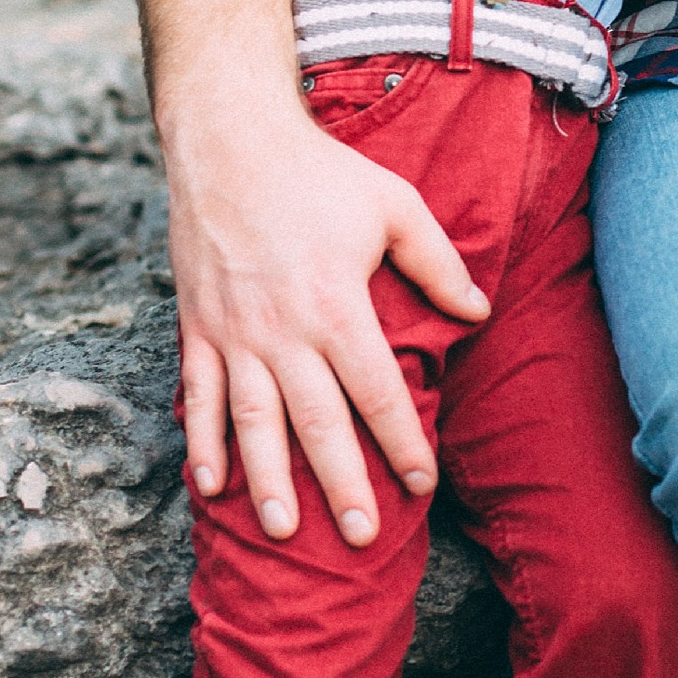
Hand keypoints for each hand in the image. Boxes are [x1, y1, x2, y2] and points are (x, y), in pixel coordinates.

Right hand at [168, 105, 487, 544]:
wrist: (229, 141)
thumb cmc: (320, 172)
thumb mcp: (395, 205)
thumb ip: (438, 263)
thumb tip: (479, 313)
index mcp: (337, 305)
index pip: (377, 392)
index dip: (401, 443)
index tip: (421, 483)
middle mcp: (284, 330)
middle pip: (317, 423)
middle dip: (341, 484)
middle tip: (360, 536)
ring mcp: (235, 333)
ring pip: (254, 422)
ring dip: (269, 480)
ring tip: (283, 529)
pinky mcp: (198, 327)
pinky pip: (198, 396)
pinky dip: (202, 443)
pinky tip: (212, 487)